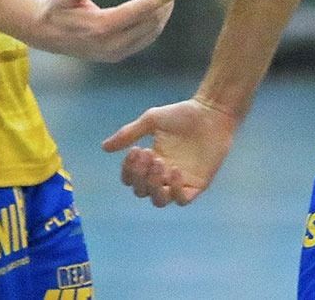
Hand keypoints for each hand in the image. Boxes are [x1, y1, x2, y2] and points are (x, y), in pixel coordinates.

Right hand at [30, 0, 184, 62]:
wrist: (45, 35)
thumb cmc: (56, 8)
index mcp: (101, 27)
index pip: (140, 10)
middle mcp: (111, 44)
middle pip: (151, 21)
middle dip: (167, 1)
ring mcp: (115, 53)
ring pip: (151, 32)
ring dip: (164, 11)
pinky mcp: (117, 55)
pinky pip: (145, 39)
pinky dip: (156, 23)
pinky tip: (159, 8)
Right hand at [101, 97, 237, 207]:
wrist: (211, 113)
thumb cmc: (182, 115)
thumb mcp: (151, 120)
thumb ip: (129, 134)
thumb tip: (104, 148)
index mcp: (151, 162)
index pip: (132, 180)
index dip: (129, 171)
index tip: (135, 151)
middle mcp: (163, 176)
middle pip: (142, 192)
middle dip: (140, 176)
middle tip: (148, 154)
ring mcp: (180, 183)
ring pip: (160, 201)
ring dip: (155, 185)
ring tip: (160, 163)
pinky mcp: (197, 185)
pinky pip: (182, 200)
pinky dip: (175, 189)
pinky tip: (175, 170)